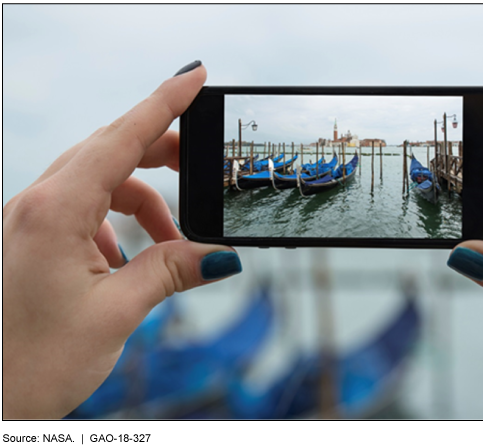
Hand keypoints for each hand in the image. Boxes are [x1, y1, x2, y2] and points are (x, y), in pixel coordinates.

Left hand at [2, 61, 241, 418]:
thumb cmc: (36, 362)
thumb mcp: (118, 312)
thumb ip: (172, 271)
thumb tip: (223, 255)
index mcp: (54, 212)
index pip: (120, 140)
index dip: (163, 103)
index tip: (195, 76)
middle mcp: (37, 205)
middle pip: (111, 152)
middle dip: (163, 153)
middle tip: (203, 165)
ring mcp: (32, 220)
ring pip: (100, 182)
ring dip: (144, 201)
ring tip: (171, 239)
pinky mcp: (35, 237)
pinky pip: (85, 208)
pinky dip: (119, 221)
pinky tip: (128, 254)